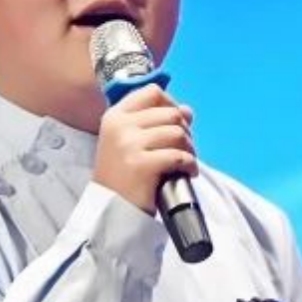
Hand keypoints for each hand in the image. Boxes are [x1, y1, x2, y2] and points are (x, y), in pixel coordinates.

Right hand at [94, 84, 196, 213]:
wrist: (111, 209)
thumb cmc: (124, 176)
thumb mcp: (130, 142)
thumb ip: (156, 122)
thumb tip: (187, 110)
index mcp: (115, 117)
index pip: (152, 92)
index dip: (171, 105)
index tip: (173, 124)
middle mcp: (119, 126)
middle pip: (171, 113)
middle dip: (184, 132)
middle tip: (181, 150)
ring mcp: (128, 144)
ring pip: (178, 133)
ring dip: (189, 149)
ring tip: (183, 163)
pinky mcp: (141, 164)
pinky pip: (180, 155)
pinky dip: (190, 165)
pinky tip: (185, 173)